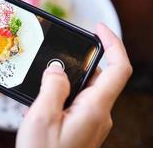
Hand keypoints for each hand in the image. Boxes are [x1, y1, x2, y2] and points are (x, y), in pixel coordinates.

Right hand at [16, 23, 132, 147]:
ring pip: (82, 91)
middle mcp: (99, 114)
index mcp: (95, 109)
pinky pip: (74, 105)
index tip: (98, 27)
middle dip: (72, 69)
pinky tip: (40, 111)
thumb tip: (57, 68)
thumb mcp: (43, 116)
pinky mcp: (83, 128)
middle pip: (96, 77)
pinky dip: (58, 100)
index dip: (112, 43)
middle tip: (48, 71)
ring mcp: (92, 122)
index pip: (119, 67)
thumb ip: (52, 86)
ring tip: (38, 100)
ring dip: (60, 88)